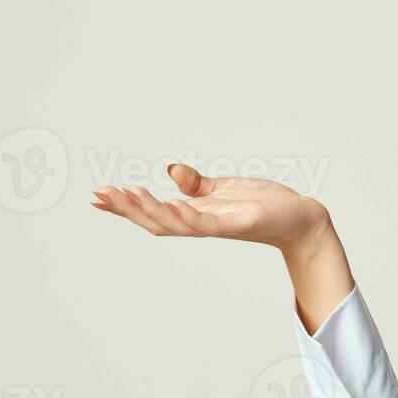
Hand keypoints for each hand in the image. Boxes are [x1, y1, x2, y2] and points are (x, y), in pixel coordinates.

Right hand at [92, 163, 330, 252]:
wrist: (300, 217)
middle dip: (126, 209)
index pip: (153, 212)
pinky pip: (205, 224)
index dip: (125, 207)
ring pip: (174, 224)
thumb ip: (196, 185)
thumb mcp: (223, 189)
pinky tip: (171, 204)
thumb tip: (170, 172)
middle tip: (101, 194)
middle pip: (155, 222)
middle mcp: (201, 224)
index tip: (97, 197)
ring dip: (149, 211)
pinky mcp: (237, 224)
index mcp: (195, 214)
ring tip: (126, 193)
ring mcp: (217, 226)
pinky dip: (186, 216)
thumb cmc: (264, 204)